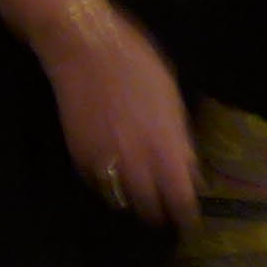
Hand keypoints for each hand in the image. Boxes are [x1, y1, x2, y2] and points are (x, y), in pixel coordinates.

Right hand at [38, 0, 197, 227]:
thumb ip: (178, 137)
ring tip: (137, 202)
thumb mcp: (171, 98)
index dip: (185, 213)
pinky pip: (94, 179)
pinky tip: (110, 177)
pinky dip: (104, 183)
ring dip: (130, 200)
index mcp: (164, 144)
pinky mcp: (77, 150)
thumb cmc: (136, 62)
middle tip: (162, 215)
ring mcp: (102, 155)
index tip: (189, 221)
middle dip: (157, 213)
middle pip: (148, 203)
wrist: (83, 45)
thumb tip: (188, 166)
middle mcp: (134, 157)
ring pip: (119, 196)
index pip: (179, 195)